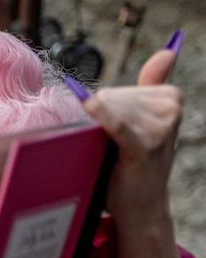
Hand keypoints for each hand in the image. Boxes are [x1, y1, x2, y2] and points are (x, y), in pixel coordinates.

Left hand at [80, 48, 181, 222]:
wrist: (141, 207)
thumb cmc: (137, 163)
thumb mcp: (149, 122)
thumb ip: (155, 83)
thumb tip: (169, 49)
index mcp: (170, 98)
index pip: (116, 92)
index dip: (106, 116)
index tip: (118, 139)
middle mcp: (169, 110)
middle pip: (110, 99)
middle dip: (101, 125)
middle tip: (115, 153)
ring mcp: (158, 128)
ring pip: (108, 111)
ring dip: (99, 134)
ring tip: (115, 157)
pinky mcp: (142, 145)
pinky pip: (117, 123)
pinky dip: (101, 114)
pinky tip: (87, 103)